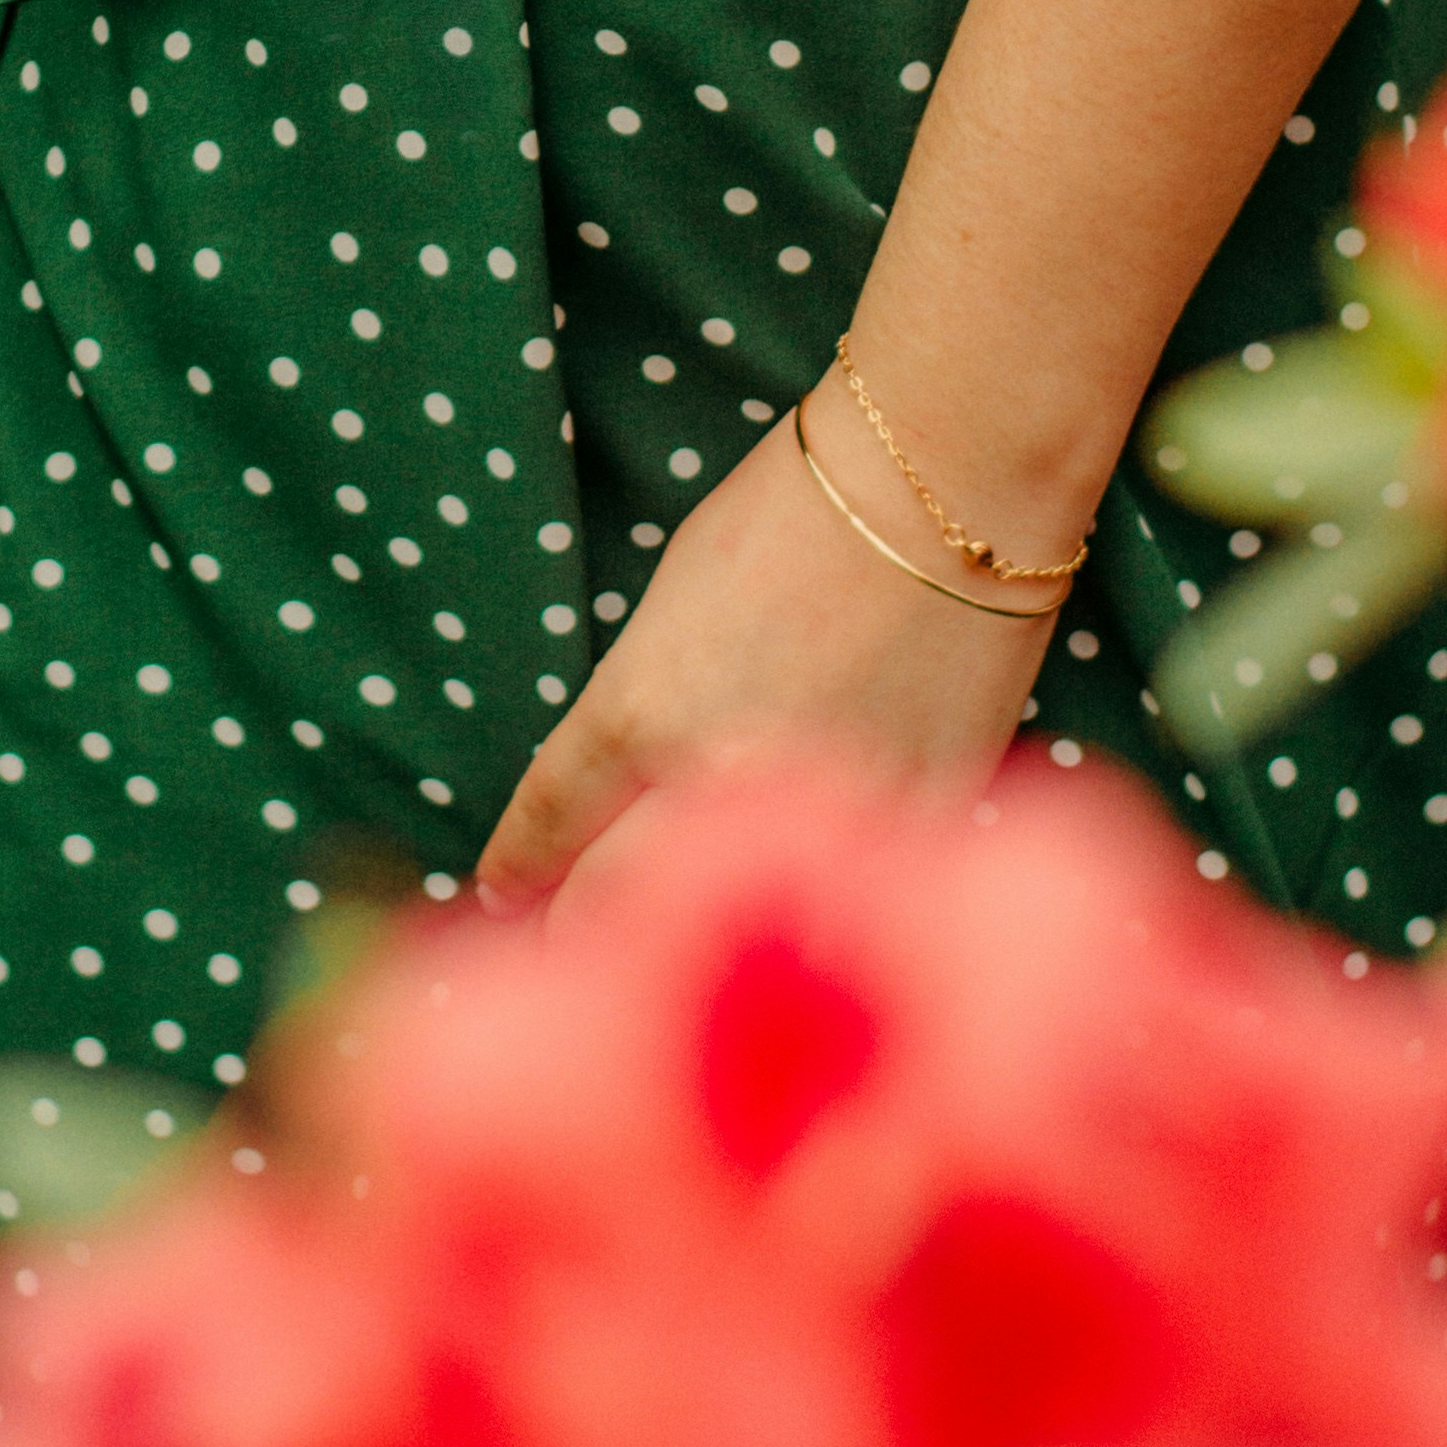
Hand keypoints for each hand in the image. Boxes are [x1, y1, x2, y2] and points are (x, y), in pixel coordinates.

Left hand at [471, 409, 1057, 912]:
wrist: (947, 491)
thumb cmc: (799, 513)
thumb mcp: (675, 604)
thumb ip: (642, 704)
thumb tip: (630, 785)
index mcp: (638, 713)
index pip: (547, 824)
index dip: (515, 868)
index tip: (499, 894)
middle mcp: (712, 784)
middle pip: (607, 907)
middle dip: (572, 932)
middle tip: (561, 950)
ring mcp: (814, 822)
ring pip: (727, 926)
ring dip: (695, 937)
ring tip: (680, 954)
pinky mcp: (909, 834)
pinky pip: (839, 898)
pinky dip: (820, 908)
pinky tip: (813, 912)